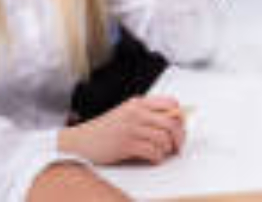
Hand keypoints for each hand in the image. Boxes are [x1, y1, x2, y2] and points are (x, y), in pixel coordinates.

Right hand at [58, 96, 186, 164]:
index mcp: (138, 103)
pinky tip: (153, 158)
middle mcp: (136, 113)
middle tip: (179, 146)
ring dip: (167, 149)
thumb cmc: (103, 130)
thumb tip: (173, 123)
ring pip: (163, 138)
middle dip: (180, 137)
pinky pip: (152, 151)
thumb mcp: (126, 114)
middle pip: (172, 122)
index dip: (180, 116)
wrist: (79, 141)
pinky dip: (157, 157)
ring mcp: (131, 128)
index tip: (181, 127)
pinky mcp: (126, 144)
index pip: (171, 103)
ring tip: (163, 152)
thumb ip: (146, 115)